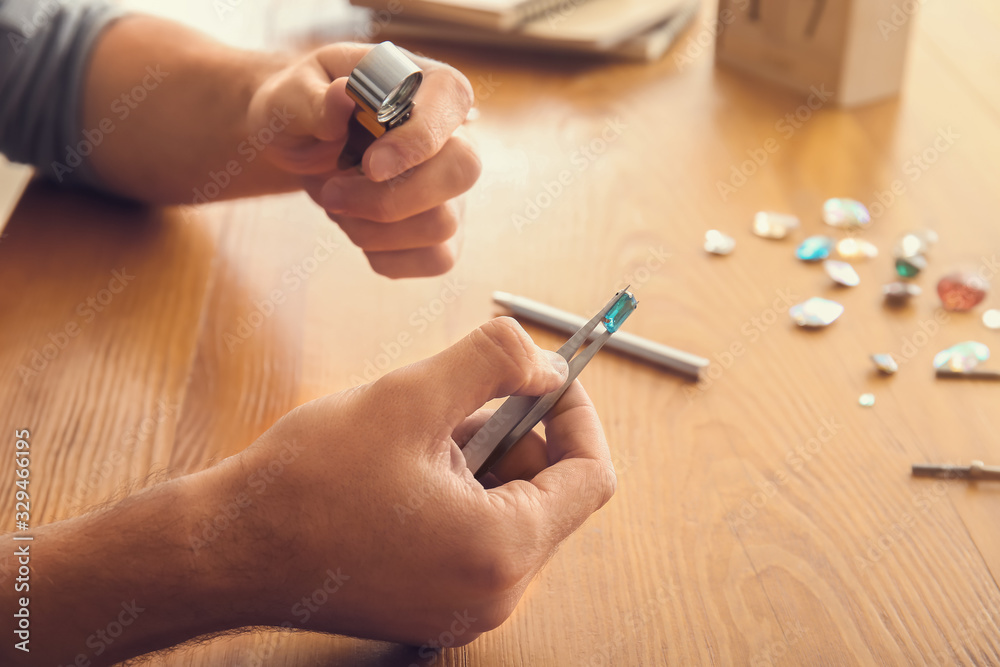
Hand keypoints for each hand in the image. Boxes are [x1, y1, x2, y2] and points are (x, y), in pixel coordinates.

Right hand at [222, 317, 616, 643]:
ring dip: (488, 459)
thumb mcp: (408, 398)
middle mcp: (495, 593)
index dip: (576, 414)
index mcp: (501, 550)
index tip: (548, 377)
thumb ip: (493, 364)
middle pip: (552, 495)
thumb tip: (545, 365)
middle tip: (470, 394)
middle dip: (521, 433)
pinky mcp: (435, 604)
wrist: (227, 551)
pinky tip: (412, 464)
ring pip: (512, 512)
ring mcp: (464, 607)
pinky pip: (479, 538)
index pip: (590, 476)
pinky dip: (465, 492)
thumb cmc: (307, 483)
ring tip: (427, 430)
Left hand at [247, 43, 480, 278]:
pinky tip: (357, 226)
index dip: (417, 140)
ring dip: (374, 229)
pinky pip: (435, 259)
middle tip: (334, 194)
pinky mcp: (446, 232)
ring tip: (336, 202)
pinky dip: (384, 254)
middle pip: (461, 172)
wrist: (303, 144)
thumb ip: (312, 98)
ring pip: (443, 225)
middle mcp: (455, 136)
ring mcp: (455, 188)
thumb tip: (342, 97)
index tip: (369, 165)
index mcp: (428, 84)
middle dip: (392, 198)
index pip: (451, 100)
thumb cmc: (305, 109)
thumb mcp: (292, 94)